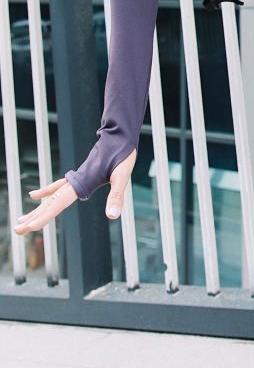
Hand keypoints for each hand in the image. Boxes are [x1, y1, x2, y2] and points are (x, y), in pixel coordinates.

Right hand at [14, 146, 136, 233]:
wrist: (119, 136)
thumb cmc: (122, 155)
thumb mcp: (122, 177)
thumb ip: (116, 196)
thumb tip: (112, 216)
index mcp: (81, 183)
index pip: (58, 204)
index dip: (44, 217)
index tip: (30, 228)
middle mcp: (74, 181)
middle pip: (49, 203)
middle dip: (33, 217)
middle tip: (17, 231)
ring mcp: (74, 178)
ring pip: (50, 196)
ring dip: (36, 209)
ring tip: (20, 221)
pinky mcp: (79, 175)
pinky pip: (57, 186)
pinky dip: (46, 191)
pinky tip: (34, 195)